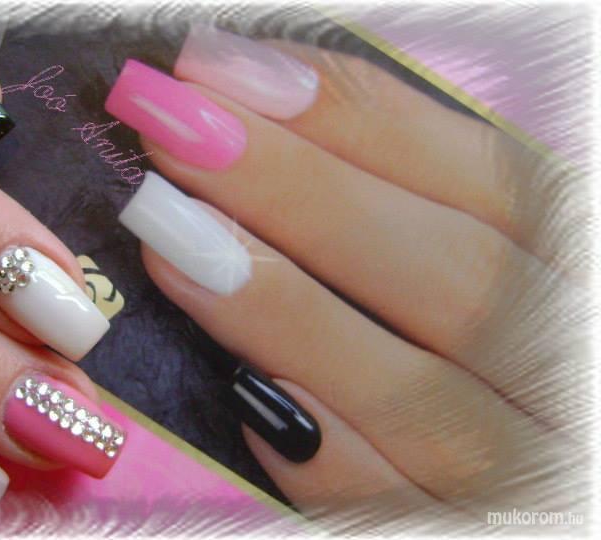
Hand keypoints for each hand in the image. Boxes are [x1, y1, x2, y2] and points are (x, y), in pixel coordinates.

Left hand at [108, 25, 586, 530]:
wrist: (531, 475)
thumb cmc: (507, 353)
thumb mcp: (495, 263)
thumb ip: (411, 198)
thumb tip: (261, 102)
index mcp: (591, 276)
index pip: (493, 182)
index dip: (351, 117)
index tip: (219, 67)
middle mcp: (580, 372)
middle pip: (456, 275)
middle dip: (296, 189)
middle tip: (170, 126)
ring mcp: (533, 473)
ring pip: (412, 395)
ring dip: (275, 305)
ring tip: (165, 226)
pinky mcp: (462, 538)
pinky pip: (376, 499)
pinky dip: (305, 435)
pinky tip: (230, 377)